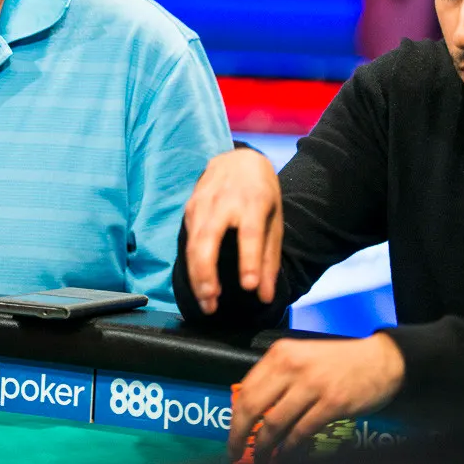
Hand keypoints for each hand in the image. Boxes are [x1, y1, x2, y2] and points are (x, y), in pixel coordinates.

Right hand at [183, 147, 280, 313]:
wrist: (239, 160)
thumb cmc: (261, 196)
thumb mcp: (274, 222)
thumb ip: (269, 260)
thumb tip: (265, 296)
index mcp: (253, 202)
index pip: (249, 233)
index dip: (248, 260)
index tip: (248, 286)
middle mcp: (224, 201)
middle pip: (209, 239)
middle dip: (207, 272)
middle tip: (212, 302)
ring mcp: (202, 203)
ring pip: (193, 243)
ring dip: (196, 275)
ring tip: (206, 302)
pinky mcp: (190, 208)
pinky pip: (188, 241)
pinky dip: (192, 264)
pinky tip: (199, 283)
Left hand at [229, 334, 404, 460]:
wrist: (381, 359)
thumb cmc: (338, 361)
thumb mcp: (300, 356)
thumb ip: (277, 376)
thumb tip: (253, 407)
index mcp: (279, 354)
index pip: (245, 389)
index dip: (235, 417)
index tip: (232, 434)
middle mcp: (291, 367)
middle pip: (252, 407)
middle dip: (240, 434)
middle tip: (235, 452)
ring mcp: (312, 385)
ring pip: (275, 423)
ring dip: (264, 446)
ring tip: (261, 459)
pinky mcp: (332, 403)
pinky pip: (302, 431)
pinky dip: (290, 448)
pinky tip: (284, 455)